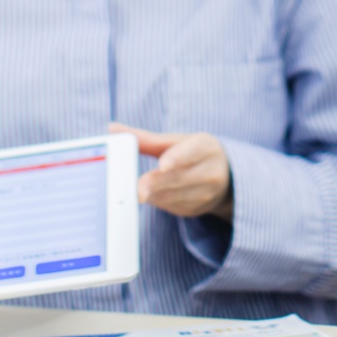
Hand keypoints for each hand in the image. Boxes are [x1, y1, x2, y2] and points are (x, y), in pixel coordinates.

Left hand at [110, 123, 233, 219]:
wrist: (224, 175)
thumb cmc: (193, 153)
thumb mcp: (176, 141)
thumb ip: (145, 138)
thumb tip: (113, 128)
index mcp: (205, 146)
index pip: (190, 152)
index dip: (176, 159)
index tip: (162, 165)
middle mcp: (211, 170)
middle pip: (180, 178)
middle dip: (156, 184)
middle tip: (137, 190)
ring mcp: (207, 193)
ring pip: (175, 196)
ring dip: (154, 195)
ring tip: (138, 191)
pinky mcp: (199, 209)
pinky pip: (174, 208)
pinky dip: (159, 203)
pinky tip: (152, 196)